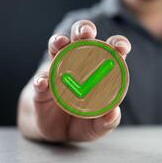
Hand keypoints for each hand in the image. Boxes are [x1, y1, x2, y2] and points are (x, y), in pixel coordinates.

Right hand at [19, 20, 130, 141]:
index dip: (117, 43)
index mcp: (99, 70)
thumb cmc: (84, 122)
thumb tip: (114, 112)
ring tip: (61, 43)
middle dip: (84, 30)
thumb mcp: (100, 125)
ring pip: (57, 48)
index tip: (121, 46)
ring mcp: (58, 71)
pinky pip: (40, 79)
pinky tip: (43, 83)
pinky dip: (41, 79)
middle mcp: (79, 64)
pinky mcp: (42, 86)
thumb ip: (108, 120)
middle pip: (82, 39)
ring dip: (58, 41)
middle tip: (87, 33)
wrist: (59, 132)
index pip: (110, 51)